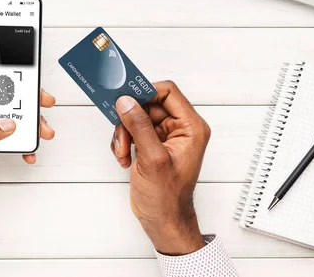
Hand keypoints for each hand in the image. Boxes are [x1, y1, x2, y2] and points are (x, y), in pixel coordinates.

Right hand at [111, 81, 210, 254]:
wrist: (163, 221)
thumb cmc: (167, 197)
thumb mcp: (152, 158)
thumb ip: (139, 126)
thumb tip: (126, 102)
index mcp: (190, 128)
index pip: (168, 93)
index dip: (145, 92)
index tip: (125, 98)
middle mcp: (180, 129)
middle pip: (148, 105)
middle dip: (130, 120)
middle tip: (122, 136)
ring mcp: (165, 137)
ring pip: (136, 118)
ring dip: (124, 134)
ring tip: (124, 153)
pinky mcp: (152, 145)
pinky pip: (132, 130)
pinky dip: (123, 142)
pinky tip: (125, 158)